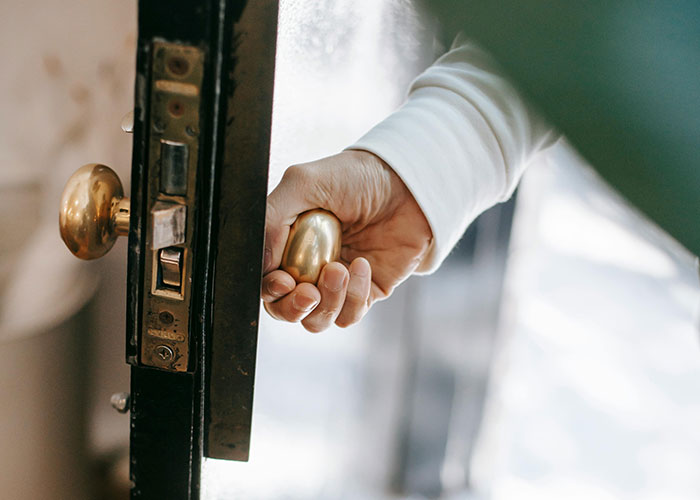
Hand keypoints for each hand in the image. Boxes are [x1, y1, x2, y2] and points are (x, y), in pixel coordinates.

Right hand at [262, 150, 431, 331]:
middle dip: (292, 308)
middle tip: (308, 292)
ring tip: (339, 269)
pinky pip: (350, 315)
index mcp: (286, 244)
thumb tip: (260, 262)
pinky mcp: (365, 293)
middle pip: (285, 310)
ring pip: (316, 320)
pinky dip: (354, 296)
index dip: (269, 290)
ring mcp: (336, 284)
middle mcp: (307, 268)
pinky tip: (362, 264)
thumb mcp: (304, 184)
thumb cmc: (355, 177)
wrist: (407, 184)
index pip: (265, 282)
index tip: (283, 280)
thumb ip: (273, 218)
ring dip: (326, 302)